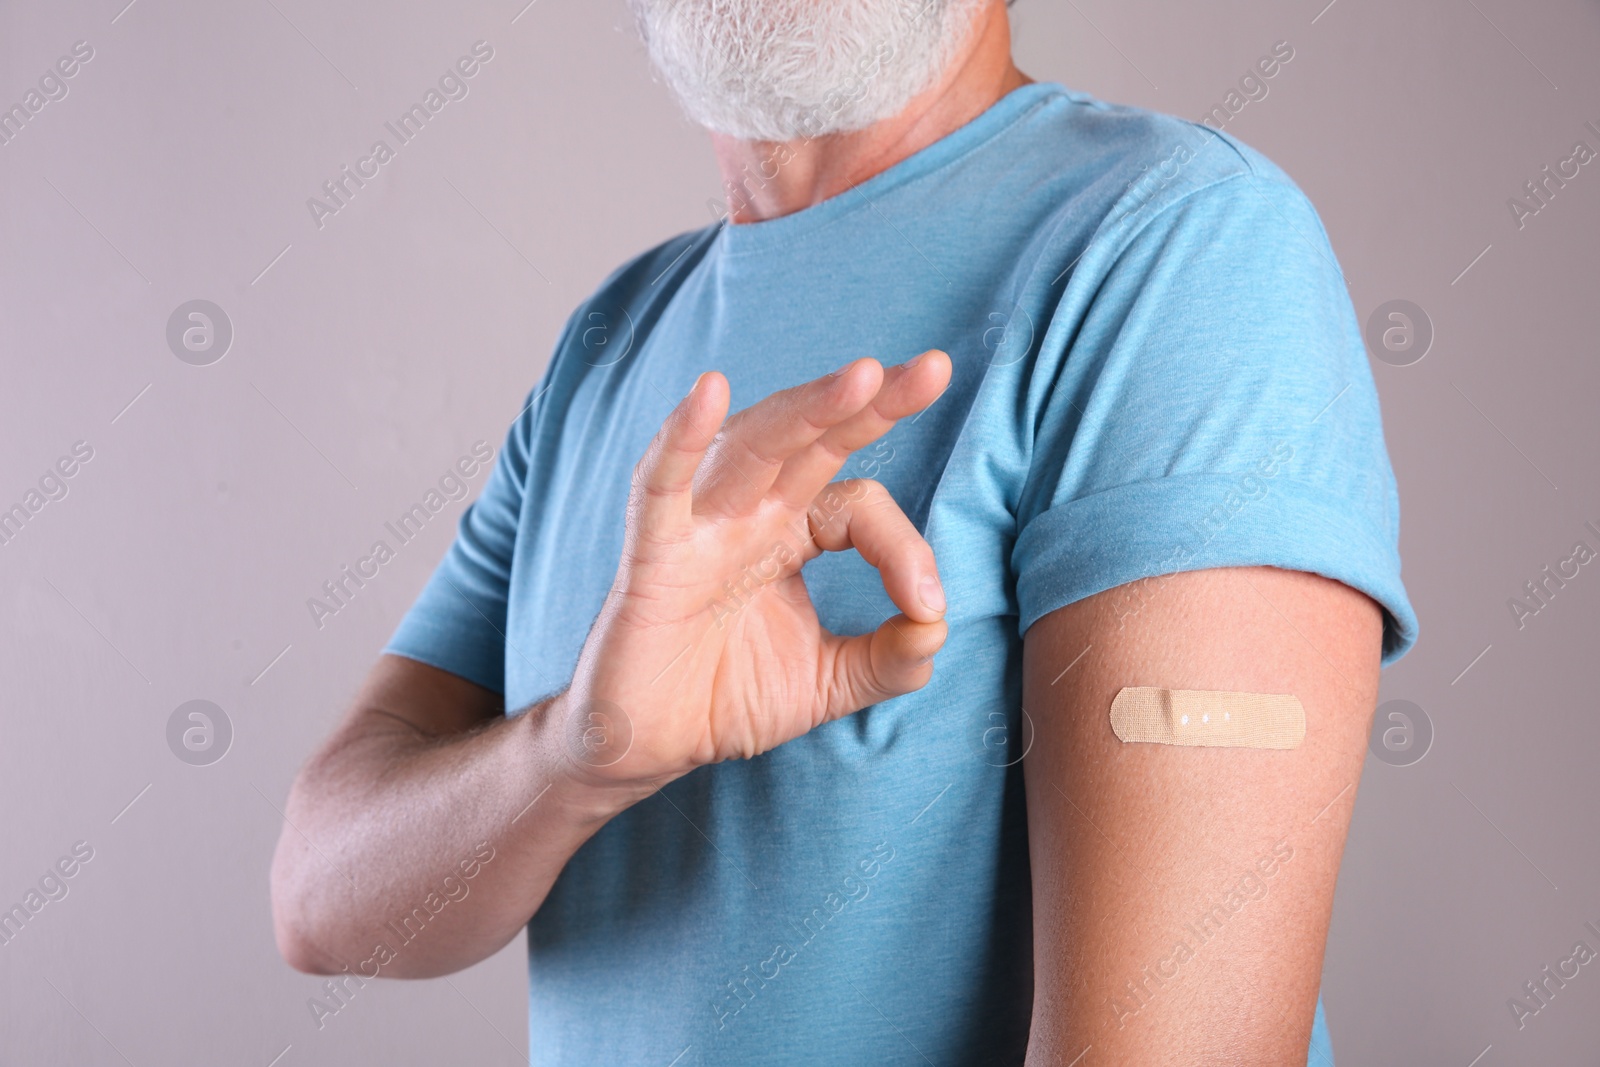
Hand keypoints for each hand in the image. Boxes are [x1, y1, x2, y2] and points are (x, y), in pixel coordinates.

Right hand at [557, 353, 952, 784]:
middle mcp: (748, 515)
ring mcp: (698, 529)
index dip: (904, 547)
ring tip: (860, 375)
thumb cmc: (723, 697)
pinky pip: (661, 487)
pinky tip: (709, 392)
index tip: (927, 606)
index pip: (858, 505)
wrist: (647, 746)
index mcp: (790, 531)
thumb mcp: (827, 683)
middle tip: (932, 368)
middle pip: (812, 440)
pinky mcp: (651, 558)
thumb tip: (936, 626)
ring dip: (806, 408)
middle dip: (871, 402)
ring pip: (753, 447)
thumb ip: (888, 660)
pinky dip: (680, 439)